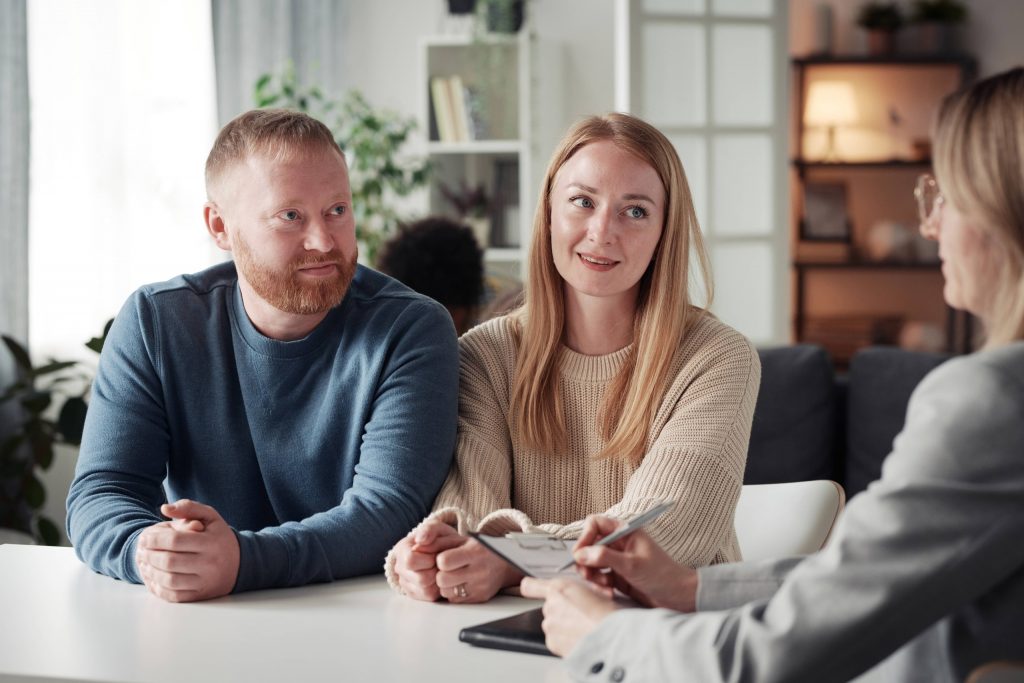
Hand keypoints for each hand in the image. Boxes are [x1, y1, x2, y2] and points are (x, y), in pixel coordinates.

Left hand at [134, 499, 239, 602]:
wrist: (240, 564)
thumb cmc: (219, 537)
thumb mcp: (210, 517)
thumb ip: (188, 508)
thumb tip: (164, 508)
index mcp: (211, 542)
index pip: (175, 541)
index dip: (155, 539)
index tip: (145, 537)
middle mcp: (210, 563)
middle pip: (169, 561)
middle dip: (150, 555)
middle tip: (141, 551)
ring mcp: (205, 581)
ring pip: (169, 580)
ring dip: (151, 572)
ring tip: (145, 563)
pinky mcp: (200, 596)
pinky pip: (173, 595)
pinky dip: (159, 588)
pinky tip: (153, 577)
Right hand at [393, 519, 466, 601]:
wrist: (443, 550)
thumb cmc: (439, 539)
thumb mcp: (437, 529)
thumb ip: (429, 530)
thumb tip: (420, 539)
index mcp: (401, 549)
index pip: (411, 561)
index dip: (429, 558)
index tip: (436, 553)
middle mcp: (400, 568)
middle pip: (421, 579)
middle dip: (435, 570)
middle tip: (440, 563)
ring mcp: (405, 582)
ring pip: (426, 589)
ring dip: (437, 580)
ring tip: (440, 569)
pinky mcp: (414, 593)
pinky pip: (429, 596)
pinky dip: (438, 588)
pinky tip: (438, 577)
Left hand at [434, 535, 522, 603]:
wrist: (504, 563)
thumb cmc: (477, 549)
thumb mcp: (459, 539)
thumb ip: (436, 541)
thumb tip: (415, 547)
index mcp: (474, 552)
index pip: (444, 561)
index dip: (440, 560)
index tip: (444, 557)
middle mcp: (479, 571)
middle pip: (442, 579)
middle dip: (441, 574)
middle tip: (448, 568)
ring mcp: (480, 587)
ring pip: (446, 592)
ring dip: (445, 584)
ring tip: (455, 575)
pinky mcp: (480, 598)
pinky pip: (454, 599)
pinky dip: (453, 592)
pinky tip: (461, 583)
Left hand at [520, 577, 619, 655]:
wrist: (610, 640)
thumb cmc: (608, 615)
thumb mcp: (599, 591)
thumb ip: (579, 590)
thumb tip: (576, 592)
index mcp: (561, 588)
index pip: (531, 586)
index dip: (532, 588)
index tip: (529, 588)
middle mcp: (550, 605)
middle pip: (551, 608)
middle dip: (564, 611)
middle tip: (583, 616)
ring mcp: (549, 625)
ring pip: (554, 625)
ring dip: (565, 627)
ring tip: (584, 629)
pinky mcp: (551, 643)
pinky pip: (556, 640)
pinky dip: (565, 641)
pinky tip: (581, 639)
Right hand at [571, 514, 697, 611]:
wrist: (678, 597)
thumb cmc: (663, 575)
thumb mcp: (632, 565)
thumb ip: (605, 557)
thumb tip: (581, 554)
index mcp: (624, 531)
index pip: (595, 524)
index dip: (585, 537)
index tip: (580, 554)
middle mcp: (619, 543)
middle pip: (589, 545)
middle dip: (586, 561)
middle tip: (588, 575)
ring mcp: (617, 560)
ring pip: (591, 563)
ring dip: (593, 575)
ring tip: (605, 586)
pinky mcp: (617, 576)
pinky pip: (599, 577)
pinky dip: (599, 585)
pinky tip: (609, 592)